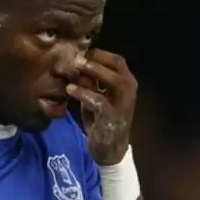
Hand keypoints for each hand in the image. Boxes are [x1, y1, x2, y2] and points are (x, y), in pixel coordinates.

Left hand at [67, 49, 136, 165]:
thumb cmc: (102, 120)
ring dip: (94, 71)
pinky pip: (99, 101)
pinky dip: (83, 93)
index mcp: (127, 83)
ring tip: (75, 67)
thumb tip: (76, 64)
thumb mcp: (96, 98)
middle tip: (76, 57)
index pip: (117, 60)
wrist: (110, 149)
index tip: (81, 51)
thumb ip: (90, 83)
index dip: (99, 53)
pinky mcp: (113, 117)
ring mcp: (123, 104)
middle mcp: (129, 90)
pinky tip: (70, 89)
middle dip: (96, 59)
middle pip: (117, 65)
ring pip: (114, 80)